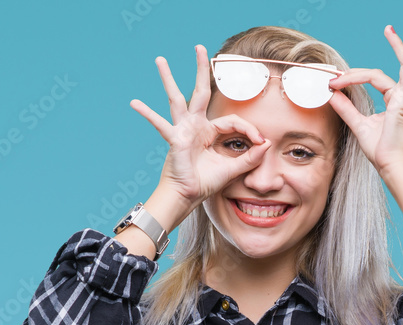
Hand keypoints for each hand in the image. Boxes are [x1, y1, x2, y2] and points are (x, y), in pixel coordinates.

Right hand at [130, 45, 272, 214]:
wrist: (187, 197)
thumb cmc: (206, 183)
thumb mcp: (234, 169)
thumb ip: (251, 157)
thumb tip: (267, 143)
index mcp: (209, 132)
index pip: (232, 120)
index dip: (248, 129)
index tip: (260, 141)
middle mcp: (195, 126)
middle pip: (200, 91)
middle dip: (201, 69)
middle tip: (199, 47)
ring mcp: (182, 130)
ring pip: (176, 98)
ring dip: (168, 78)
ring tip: (160, 60)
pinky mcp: (174, 139)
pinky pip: (160, 124)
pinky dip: (147, 113)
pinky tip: (134, 103)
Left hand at [326, 25, 402, 177]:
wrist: (390, 167)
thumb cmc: (380, 149)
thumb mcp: (358, 125)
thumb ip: (346, 109)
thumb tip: (331, 94)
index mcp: (393, 100)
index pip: (374, 78)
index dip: (352, 77)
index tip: (332, 81)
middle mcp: (402, 97)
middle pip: (396, 66)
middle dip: (395, 45)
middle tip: (388, 27)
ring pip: (401, 70)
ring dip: (398, 50)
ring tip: (391, 32)